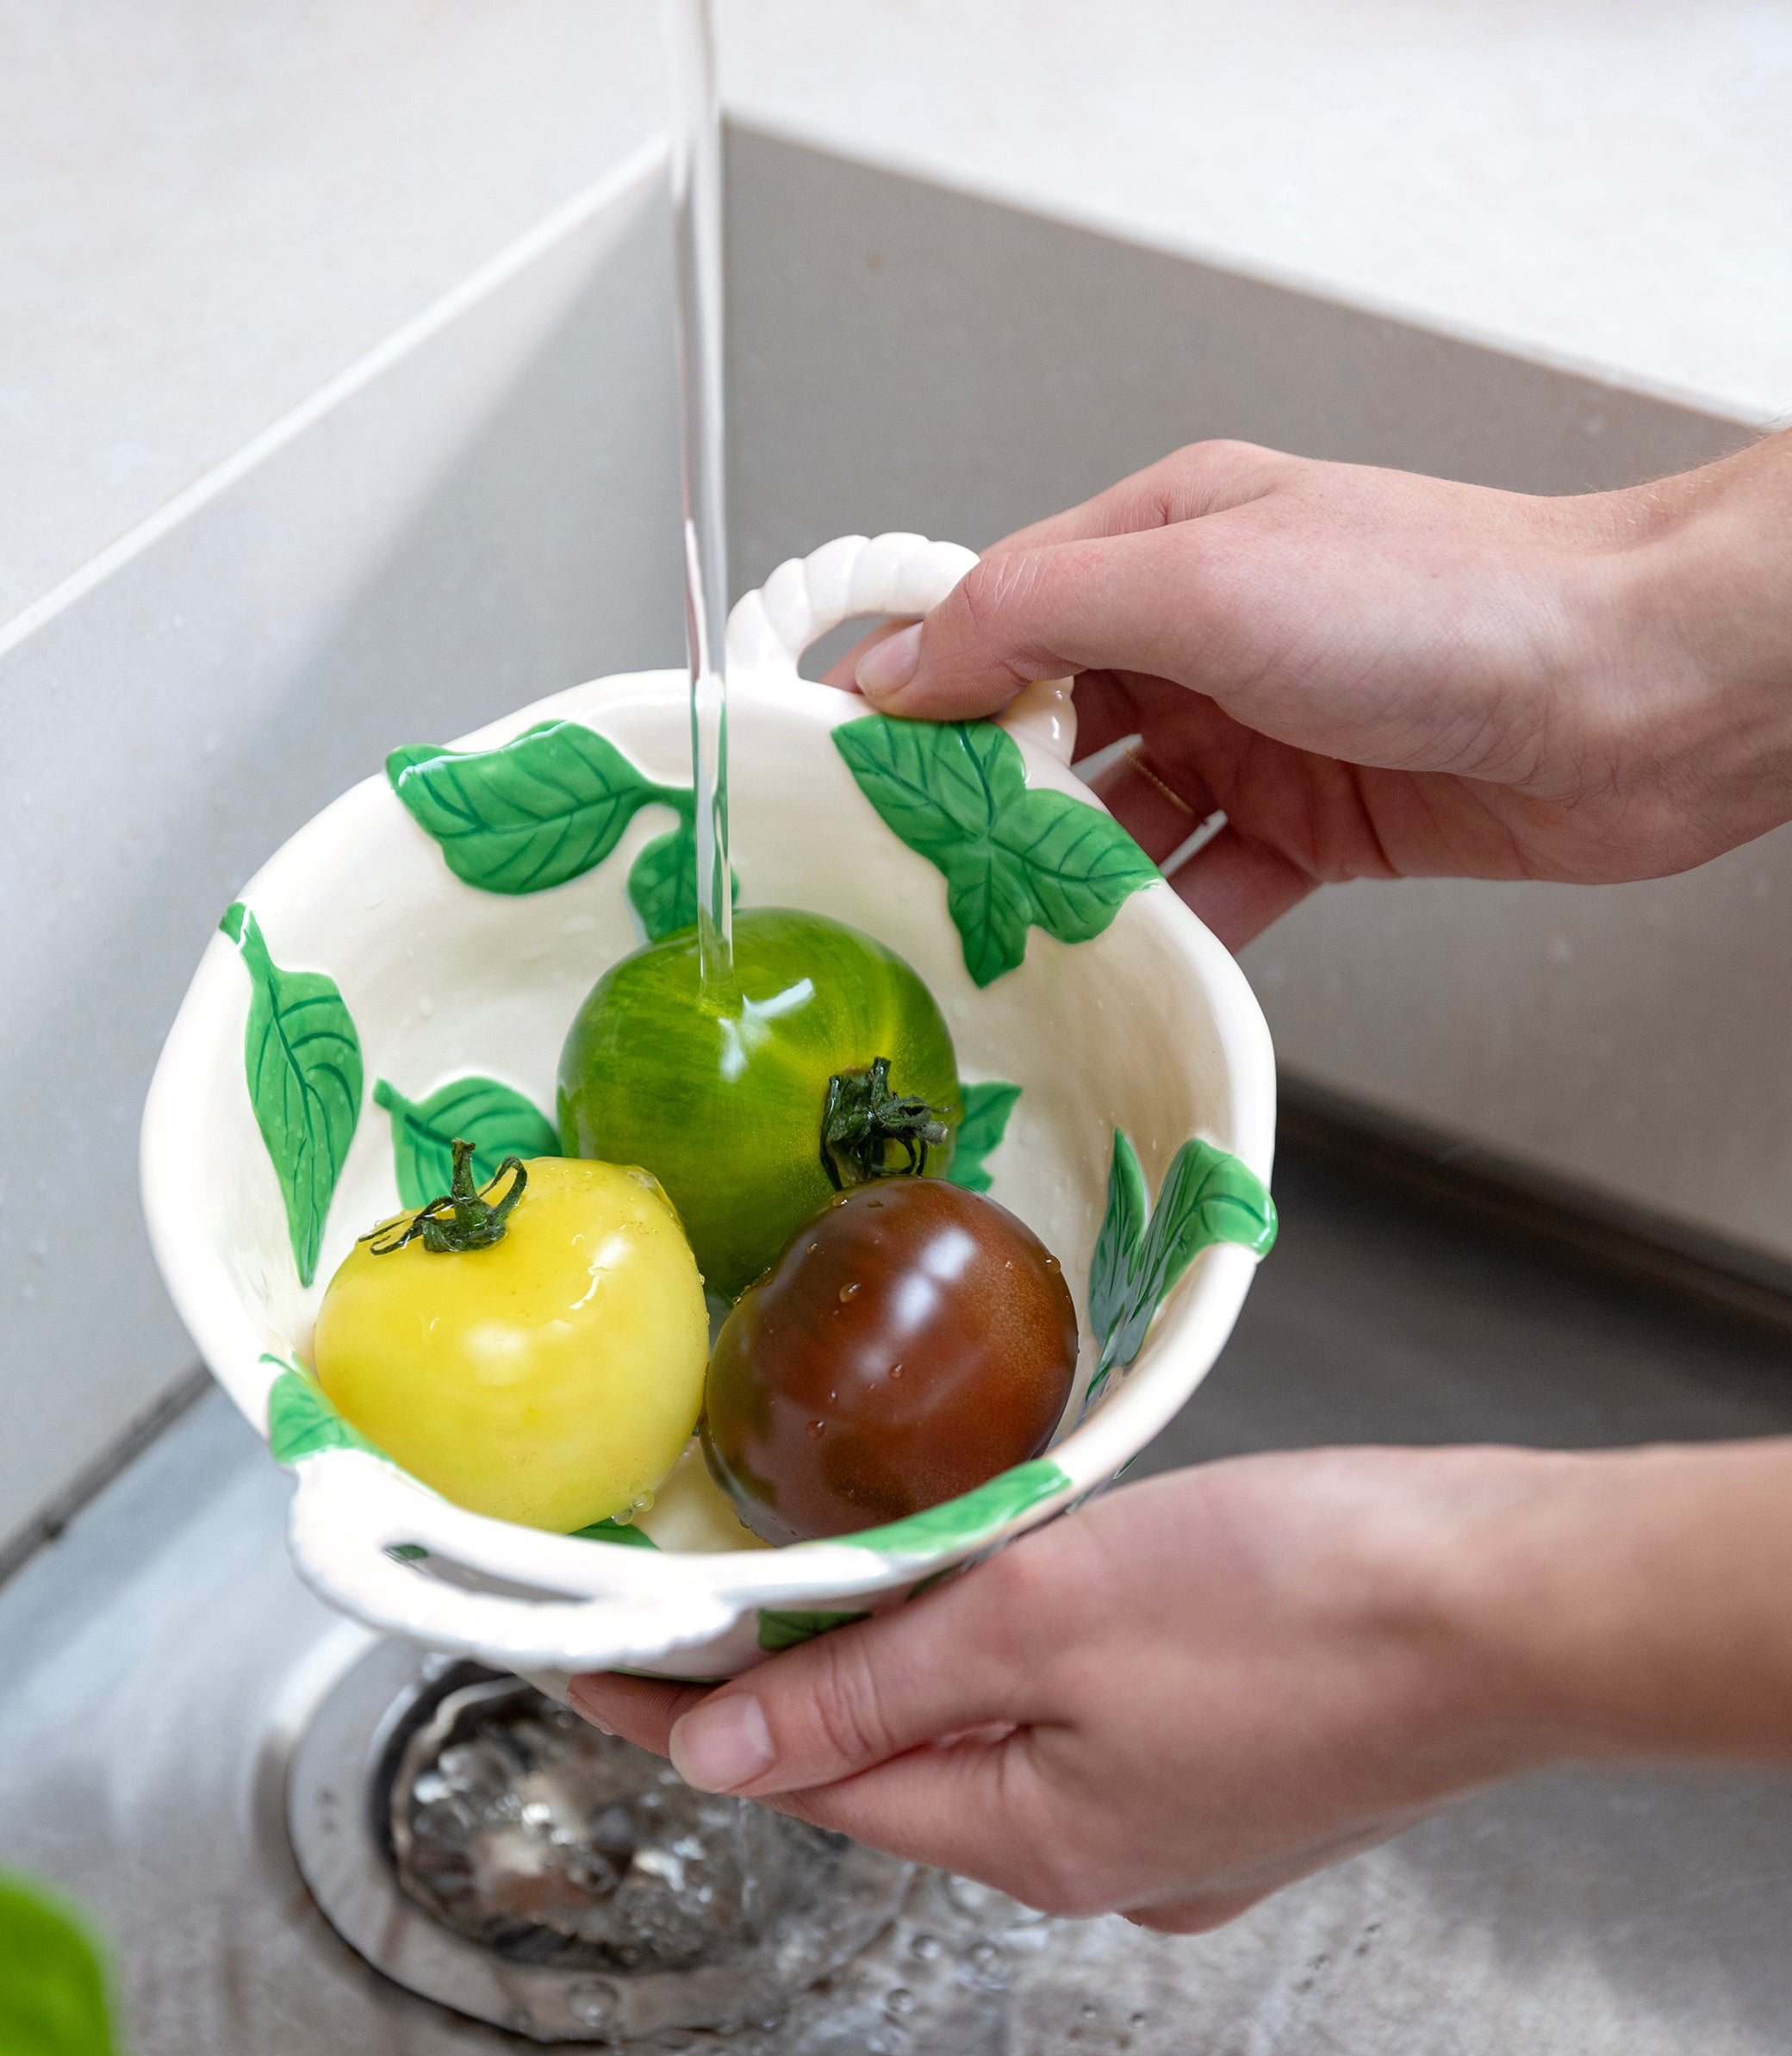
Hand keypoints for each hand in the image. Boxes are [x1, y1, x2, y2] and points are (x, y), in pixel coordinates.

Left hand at [572, 1440, 1791, 1928]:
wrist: (1517, 1603)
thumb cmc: (1301, 1602)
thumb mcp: (1046, 1623)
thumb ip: (877, 1689)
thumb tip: (721, 1759)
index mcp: (1030, 1839)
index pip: (802, 1780)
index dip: (677, 1720)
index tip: (574, 1671)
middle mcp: (1095, 1860)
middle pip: (894, 1769)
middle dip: (787, 1695)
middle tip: (685, 1605)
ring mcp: (1177, 1822)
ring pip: (992, 1743)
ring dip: (905, 1673)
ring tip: (828, 1588)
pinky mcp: (1241, 1764)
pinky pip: (1082, 1725)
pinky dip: (1017, 1666)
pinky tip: (1013, 1603)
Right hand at [829, 435, 1791, 948]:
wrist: (1633, 692)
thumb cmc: (1445, 601)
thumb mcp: (1204, 581)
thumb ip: (1039, 616)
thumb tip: (901, 659)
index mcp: (1165, 541)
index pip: (993, 617)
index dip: (910, 694)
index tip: (833, 776)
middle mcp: (1205, 635)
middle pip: (1047, 730)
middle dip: (980, 806)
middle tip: (906, 887)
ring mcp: (1261, 734)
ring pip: (1121, 824)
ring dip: (1067, 884)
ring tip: (998, 948)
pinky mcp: (1321, 825)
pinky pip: (1210, 890)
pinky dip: (1164, 933)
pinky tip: (1119, 973)